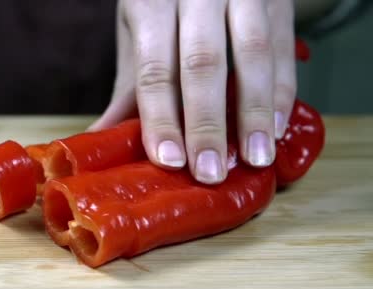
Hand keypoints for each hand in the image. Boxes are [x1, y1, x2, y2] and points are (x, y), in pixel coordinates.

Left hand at [91, 0, 295, 183]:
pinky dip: (281, 92)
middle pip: (203, 64)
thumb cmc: (164, 0)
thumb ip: (130, 85)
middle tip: (210, 172)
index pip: (155, 68)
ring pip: (252, 54)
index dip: (162, 117)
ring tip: (255, 159)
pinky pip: (282, 48)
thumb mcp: (138, 29)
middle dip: (208, 124)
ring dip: (254, 113)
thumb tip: (103, 138)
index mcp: (152, 2)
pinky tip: (276, 129)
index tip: (169, 160)